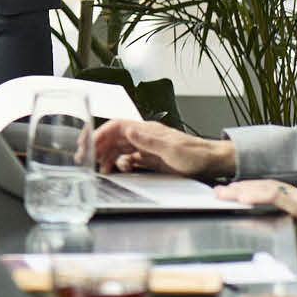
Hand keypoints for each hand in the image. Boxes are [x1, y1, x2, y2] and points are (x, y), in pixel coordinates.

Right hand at [94, 119, 235, 180]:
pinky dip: (119, 164)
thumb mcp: (171, 149)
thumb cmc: (195, 154)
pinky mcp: (150, 159)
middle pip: (114, 137)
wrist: (211, 162)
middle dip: (98, 146)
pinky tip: (117, 171)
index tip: (88, 143)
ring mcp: (146, 148)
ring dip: (107, 157)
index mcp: (146, 129)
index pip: (116, 126)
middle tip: (86, 158)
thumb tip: (128, 130)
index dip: (99, 132)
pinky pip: (128, 159)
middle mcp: (143, 137)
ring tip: (100, 169)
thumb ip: (148, 141)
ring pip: (118, 149)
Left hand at [214, 178, 296, 253]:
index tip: (232, 191)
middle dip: (240, 187)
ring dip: (242, 191)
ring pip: (266, 188)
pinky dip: (257, 197)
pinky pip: (275, 198)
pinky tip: (242, 200)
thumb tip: (270, 222)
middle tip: (219, 191)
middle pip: (264, 185)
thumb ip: (291, 220)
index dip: (249, 188)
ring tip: (224, 195)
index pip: (269, 187)